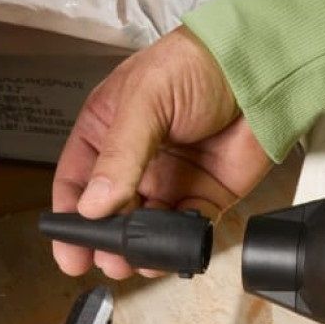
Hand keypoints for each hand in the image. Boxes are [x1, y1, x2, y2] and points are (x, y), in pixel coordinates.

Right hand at [52, 26, 271, 277]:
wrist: (256, 69)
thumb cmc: (195, 63)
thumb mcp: (144, 102)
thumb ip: (119, 156)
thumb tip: (94, 205)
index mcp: (108, 131)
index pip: (77, 181)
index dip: (70, 216)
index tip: (68, 247)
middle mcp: (136, 160)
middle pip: (111, 212)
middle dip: (106, 240)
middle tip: (107, 260)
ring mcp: (171, 180)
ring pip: (147, 227)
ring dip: (141, 248)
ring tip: (137, 260)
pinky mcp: (205, 195)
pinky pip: (187, 229)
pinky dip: (178, 244)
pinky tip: (171, 248)